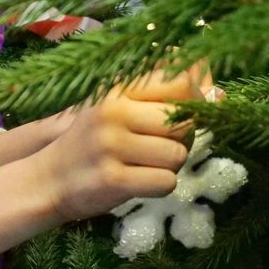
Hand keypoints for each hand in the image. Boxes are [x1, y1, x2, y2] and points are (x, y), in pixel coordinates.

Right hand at [32, 67, 203, 222]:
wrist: (48, 179)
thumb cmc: (91, 142)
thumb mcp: (117, 108)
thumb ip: (163, 98)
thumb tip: (220, 94)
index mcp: (117, 90)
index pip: (180, 81)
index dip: (195, 99)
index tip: (183, 113)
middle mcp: (114, 112)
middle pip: (186, 121)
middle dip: (181, 139)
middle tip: (155, 147)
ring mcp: (112, 146)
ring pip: (178, 155)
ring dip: (168, 166)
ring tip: (141, 165)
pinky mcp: (114, 179)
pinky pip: (166, 182)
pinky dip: (158, 186)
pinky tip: (135, 182)